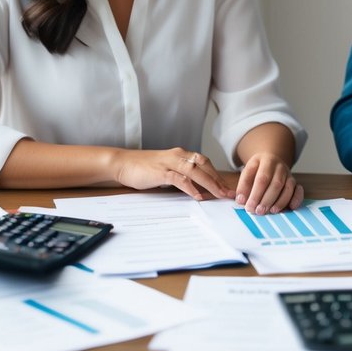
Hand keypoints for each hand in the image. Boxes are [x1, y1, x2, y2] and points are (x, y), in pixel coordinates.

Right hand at [112, 148, 232, 200]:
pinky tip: (198, 196)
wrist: (123, 163)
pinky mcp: (160, 171)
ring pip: (195, 171)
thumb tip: (197, 188)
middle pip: (204, 166)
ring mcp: (169, 162)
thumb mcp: (166, 169)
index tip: (227, 187)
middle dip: (218, 180)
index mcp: (181, 154)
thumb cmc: (144, 168)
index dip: (217, 174)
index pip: (205, 163)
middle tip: (229, 193)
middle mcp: (178, 155)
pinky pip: (179, 179)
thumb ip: (181, 175)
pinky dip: (190, 187)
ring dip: (210, 183)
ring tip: (219, 195)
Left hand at [234, 152, 302, 214]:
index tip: (248, 207)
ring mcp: (288, 173)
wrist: (270, 161)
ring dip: (280, 202)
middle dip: (267, 200)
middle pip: (275, 183)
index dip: (255, 194)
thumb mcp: (247, 173)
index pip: (261, 178)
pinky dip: (296, 199)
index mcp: (265, 161)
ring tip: (271, 212)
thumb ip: (243, 187)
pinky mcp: (294, 181)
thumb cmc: (257, 171)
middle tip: (258, 212)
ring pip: (287, 188)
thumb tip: (241, 200)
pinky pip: (298, 190)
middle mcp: (279, 166)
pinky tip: (291, 207)